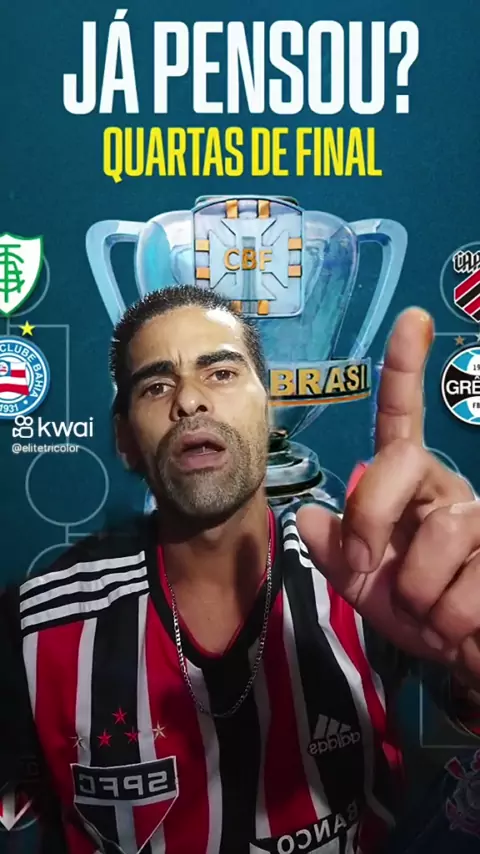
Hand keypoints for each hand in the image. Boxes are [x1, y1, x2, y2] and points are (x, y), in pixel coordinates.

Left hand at [297, 308, 479, 678]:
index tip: (411, 319)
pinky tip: (460, 627)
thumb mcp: (364, 587)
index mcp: (408, 487)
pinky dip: (450, 620)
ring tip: (430, 613)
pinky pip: (471, 580)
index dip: (405, 370)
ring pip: (440, 531)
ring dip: (418, 592)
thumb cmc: (421, 615)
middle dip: (372, 517)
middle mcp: (447, 489)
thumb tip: (310, 515)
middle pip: (400, 463)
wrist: (469, 658)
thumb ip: (335, 552)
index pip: (402, 421)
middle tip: (366, 567)